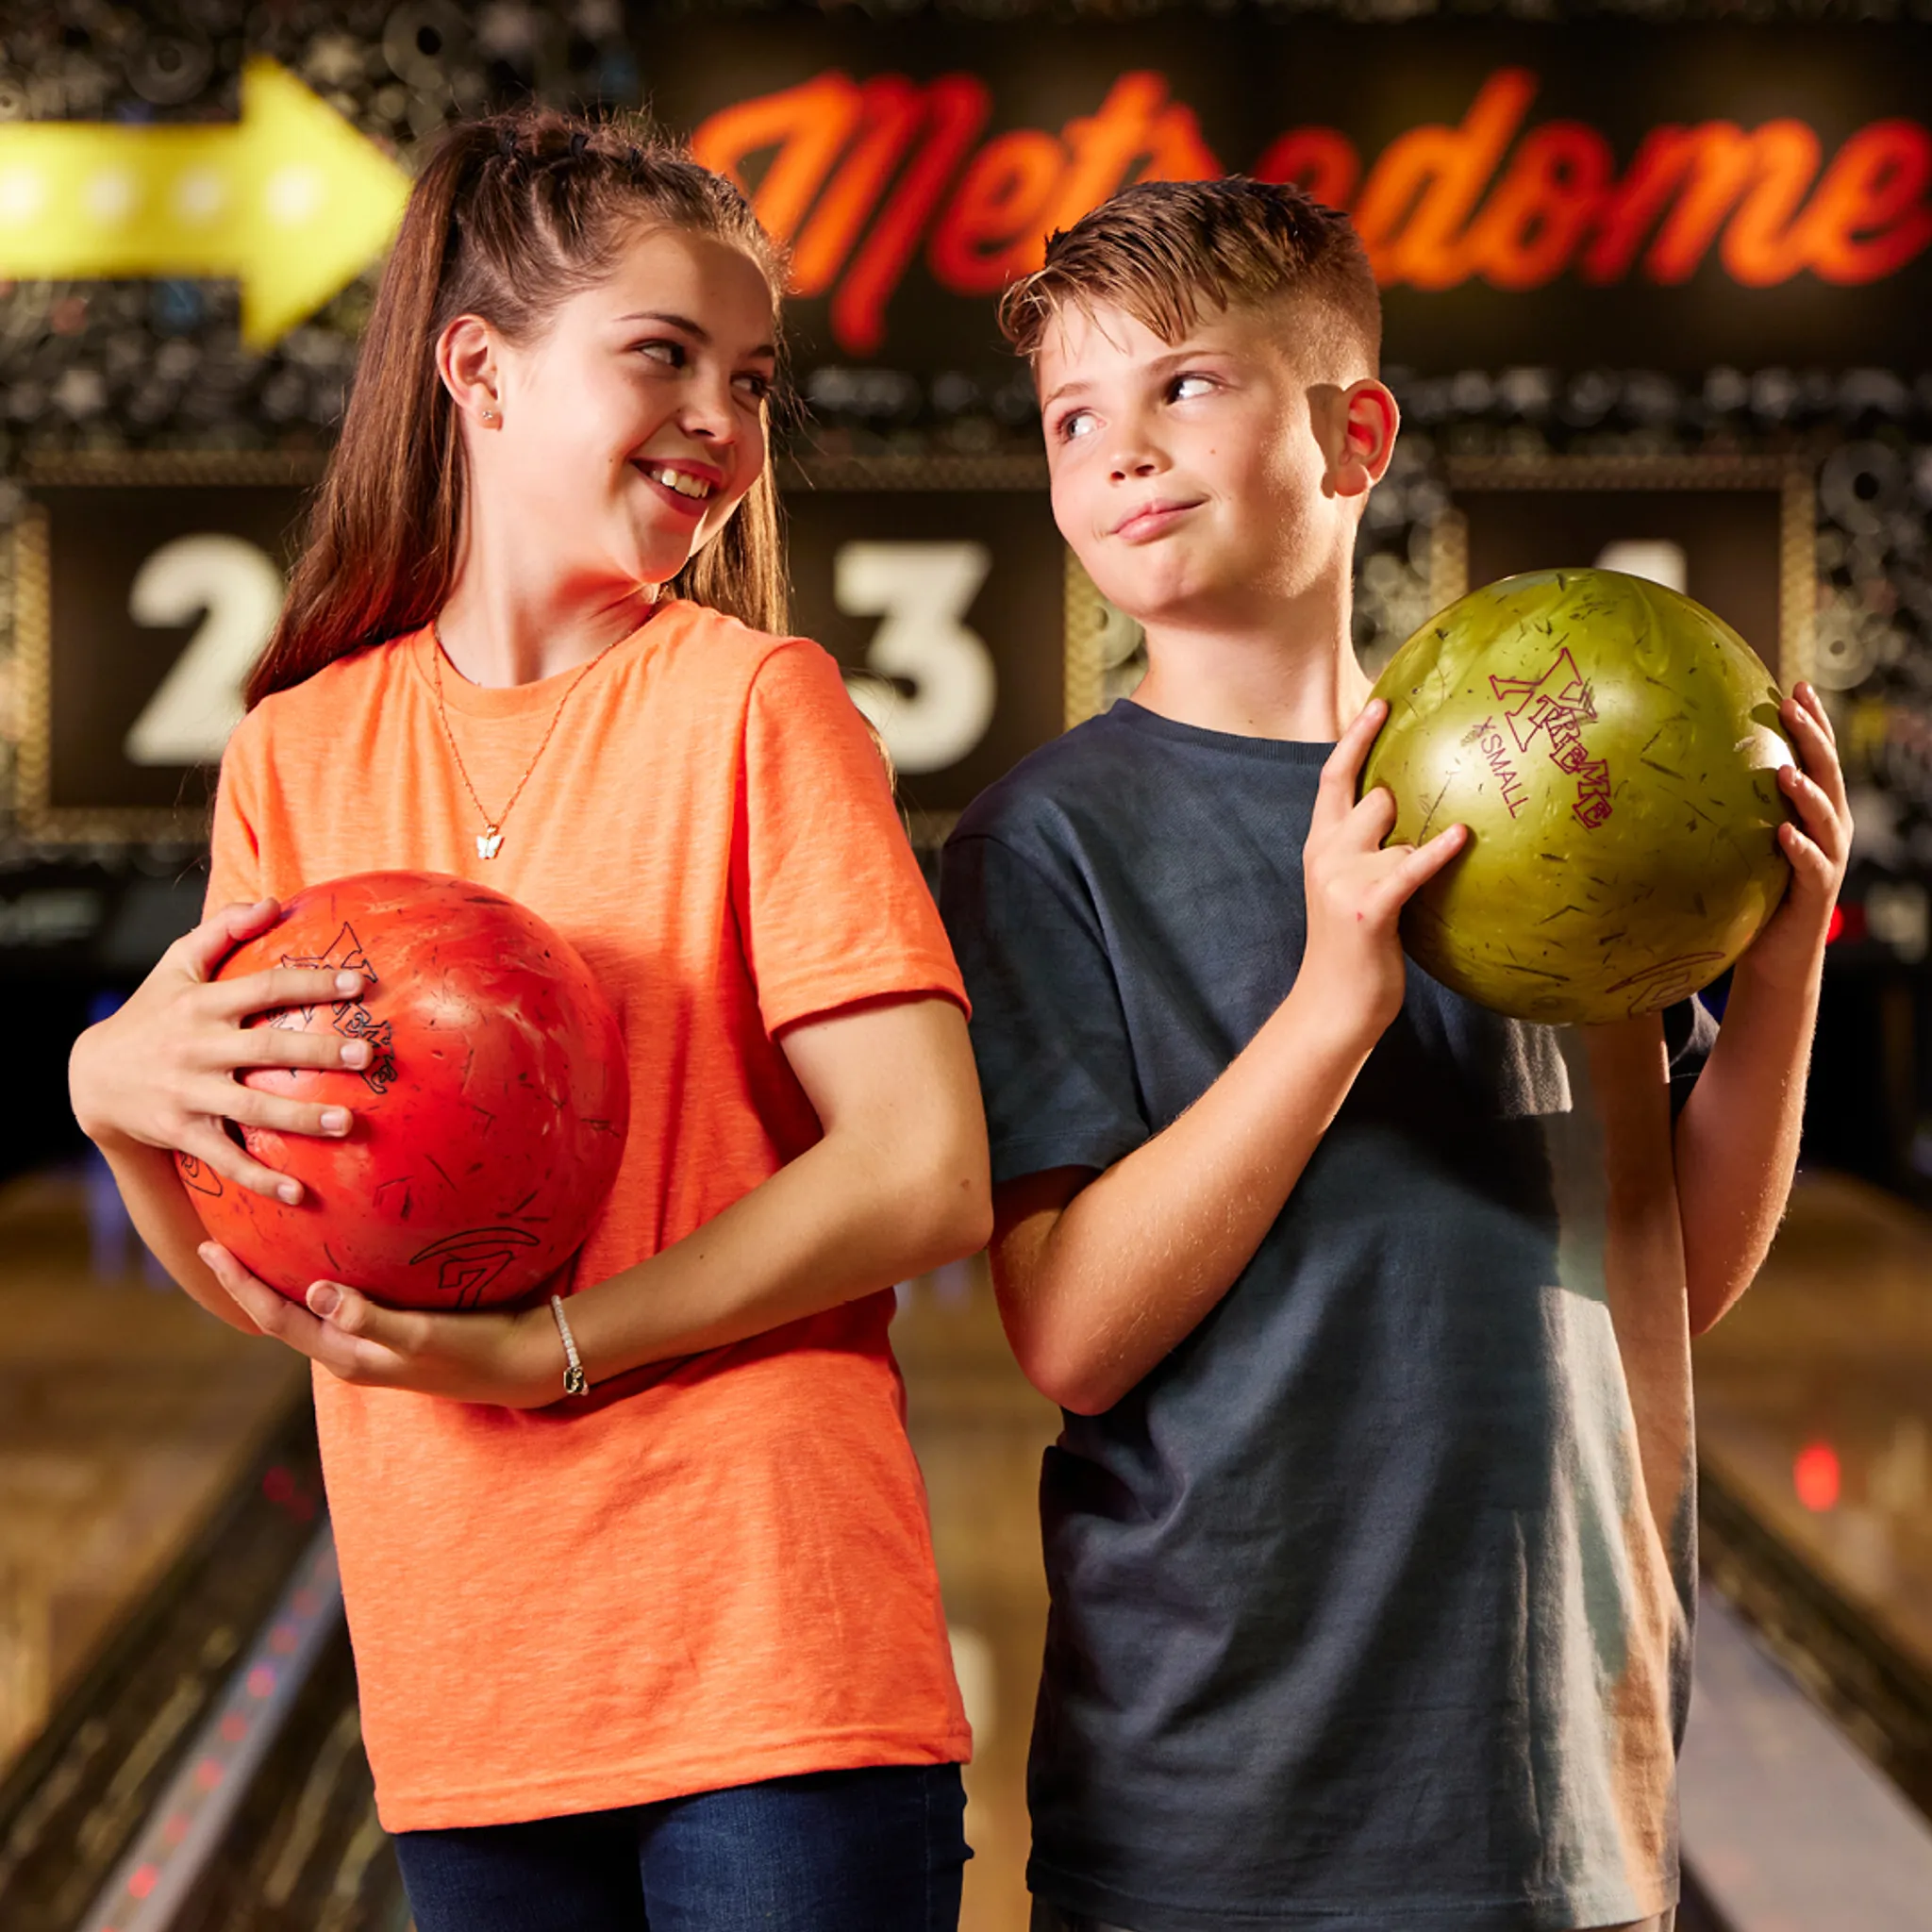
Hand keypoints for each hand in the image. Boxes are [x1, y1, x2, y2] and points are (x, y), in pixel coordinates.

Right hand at [69, 898, 375, 1203]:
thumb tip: (273, 902)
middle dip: (316, 1052)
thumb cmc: (152, 1012)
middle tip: (365, 1054)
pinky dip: (259, 1178)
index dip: (312, 983)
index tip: (361, 982)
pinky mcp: (182, 1132)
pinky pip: (225, 1158)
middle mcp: (198, 1048)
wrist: (93, 1077)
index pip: (265, 988)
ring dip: (300, 1119)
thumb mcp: (175, 965)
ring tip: (347, 1123)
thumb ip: (221, 930)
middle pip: (265, 1049)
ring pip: (251, 1109)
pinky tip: (298, 1193)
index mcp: (203, 1005)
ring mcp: (189, 1093)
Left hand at [199, 1242, 563, 1407]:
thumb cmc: (474, 1350)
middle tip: (218, 1236)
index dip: (241, 1285)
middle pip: (280, 1314)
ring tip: (258, 1239)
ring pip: (306, 1309)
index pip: (276, 1318)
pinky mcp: (388, 1328)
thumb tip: (314, 1292)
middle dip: (246, 1280)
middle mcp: (348, 1352)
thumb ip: (370, 1318)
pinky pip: (339, 1300)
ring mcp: (368, 1342)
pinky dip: (318, 1275)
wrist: (518, 1364)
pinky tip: (326, 1248)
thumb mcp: (423, 1335)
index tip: (211, 1248)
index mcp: (345, 1356)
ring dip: (278, 1279)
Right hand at [1300, 699, 1468, 1042]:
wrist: (1332, 1006)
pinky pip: (1409, 867)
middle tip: (1446, 791)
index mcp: (1319, 847)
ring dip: (1427, 848)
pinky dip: (1436, 851)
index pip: (1332, 778)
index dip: (1355, 737)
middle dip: (1407, 799)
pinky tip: (1461, 837)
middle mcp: (1326, 855)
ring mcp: (1343, 880)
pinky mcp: (1368, 908)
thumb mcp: (1346, 888)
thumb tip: (1412, 815)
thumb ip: (1365, 849)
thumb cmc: (1353, 949)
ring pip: (1400, 836)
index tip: (1379, 701)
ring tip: (1455, 856)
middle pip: (1374, 798)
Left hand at [1737, 682, 1852, 994]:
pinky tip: (1783, 831)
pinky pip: (1811, 865)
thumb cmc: (1754, 891)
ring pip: (1826, 815)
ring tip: (1786, 768)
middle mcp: (1830, 827)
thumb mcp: (1743, 842)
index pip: (1818, 756)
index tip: (1795, 685)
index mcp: (1816, 810)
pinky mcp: (1818, 891)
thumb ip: (1730, 810)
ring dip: (1808, 790)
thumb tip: (1677, 769)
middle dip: (1814, 737)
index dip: (1813, 720)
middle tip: (1793, 704)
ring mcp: (1828, 858)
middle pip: (1828, 773)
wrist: (1776, 953)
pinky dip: (1800, 847)